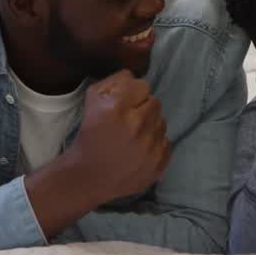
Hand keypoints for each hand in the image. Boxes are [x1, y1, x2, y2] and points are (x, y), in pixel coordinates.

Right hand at [66, 70, 170, 204]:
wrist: (88, 177)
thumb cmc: (88, 136)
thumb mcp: (92, 101)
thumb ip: (114, 82)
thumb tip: (132, 77)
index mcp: (117, 108)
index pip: (142, 86)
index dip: (133, 93)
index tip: (125, 104)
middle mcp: (137, 125)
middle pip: (155, 103)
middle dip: (143, 109)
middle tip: (130, 121)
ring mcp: (150, 147)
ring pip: (162, 122)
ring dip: (151, 126)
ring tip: (134, 137)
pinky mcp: (158, 164)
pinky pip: (167, 143)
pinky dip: (156, 145)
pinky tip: (141, 151)